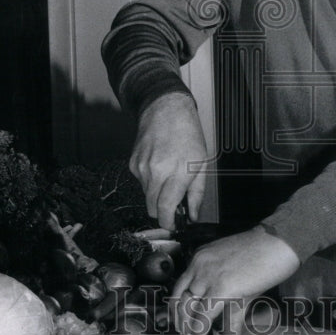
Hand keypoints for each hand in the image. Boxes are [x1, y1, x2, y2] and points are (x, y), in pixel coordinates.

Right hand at [129, 92, 208, 228]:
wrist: (166, 109)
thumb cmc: (188, 134)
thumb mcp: (202, 163)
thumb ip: (196, 193)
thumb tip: (192, 216)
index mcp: (177, 172)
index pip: (165, 209)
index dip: (168, 223)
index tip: (173, 226)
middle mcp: (157, 172)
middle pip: (152, 208)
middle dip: (163, 212)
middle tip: (174, 206)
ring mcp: (142, 167)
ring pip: (146, 196)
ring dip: (156, 195)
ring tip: (169, 176)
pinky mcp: (133, 163)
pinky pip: (140, 182)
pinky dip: (150, 181)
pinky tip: (159, 165)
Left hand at [171, 227, 299, 334]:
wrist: (278, 242)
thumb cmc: (264, 252)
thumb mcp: (236, 268)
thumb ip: (226, 288)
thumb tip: (226, 311)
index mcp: (200, 257)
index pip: (179, 287)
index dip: (178, 310)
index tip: (184, 325)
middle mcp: (198, 265)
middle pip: (178, 300)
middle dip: (180, 323)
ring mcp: (207, 276)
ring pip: (187, 311)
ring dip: (187, 333)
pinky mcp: (220, 289)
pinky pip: (201, 318)